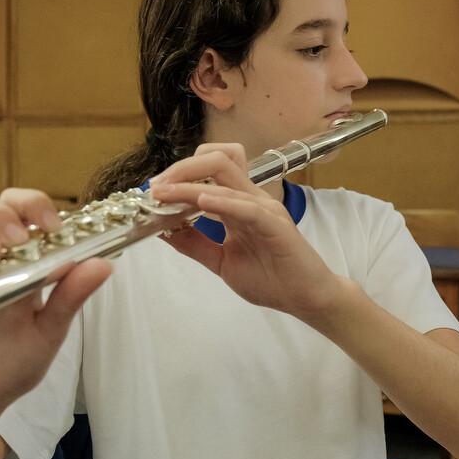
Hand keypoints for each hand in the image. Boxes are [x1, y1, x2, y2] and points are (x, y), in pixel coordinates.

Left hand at [148, 144, 344, 322]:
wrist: (305, 299)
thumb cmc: (270, 279)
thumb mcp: (220, 261)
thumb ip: (194, 244)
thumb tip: (162, 230)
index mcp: (239, 202)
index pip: (209, 169)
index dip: (179, 173)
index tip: (153, 190)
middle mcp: (251, 197)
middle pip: (216, 160)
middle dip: (181, 168)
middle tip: (155, 187)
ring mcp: (265, 208)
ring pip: (226, 177)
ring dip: (190, 183)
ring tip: (164, 193)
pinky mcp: (276, 225)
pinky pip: (246, 206)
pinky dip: (222, 201)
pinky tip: (201, 203)